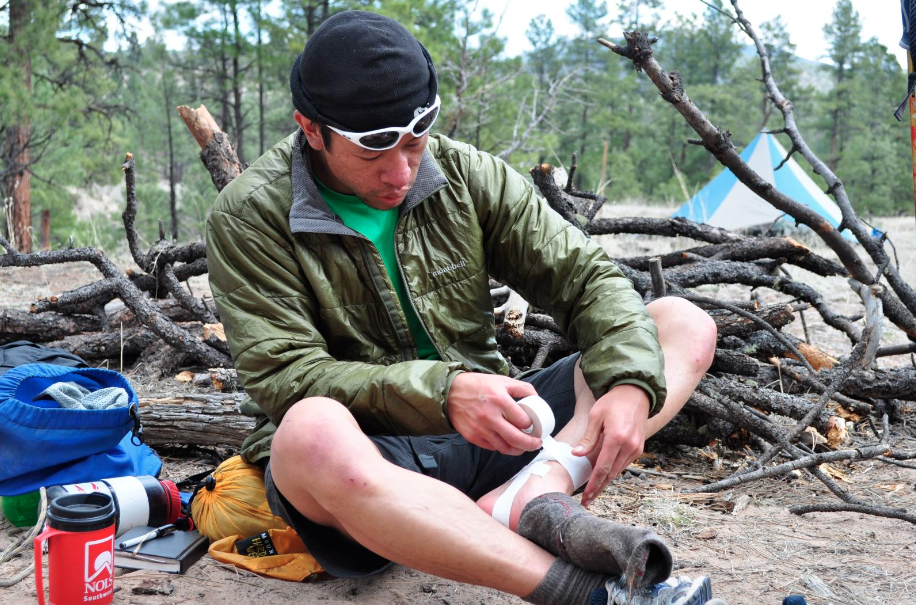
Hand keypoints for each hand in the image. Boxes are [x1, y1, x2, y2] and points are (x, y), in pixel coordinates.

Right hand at [447, 373, 542, 454]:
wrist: (450, 392)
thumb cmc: (477, 385)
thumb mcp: (501, 380)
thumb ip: (522, 388)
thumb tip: (537, 398)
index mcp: (500, 400)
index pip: (523, 421)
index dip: (532, 425)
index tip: (534, 426)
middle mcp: (490, 416)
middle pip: (516, 438)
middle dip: (530, 445)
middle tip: (536, 444)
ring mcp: (480, 429)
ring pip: (505, 448)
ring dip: (517, 450)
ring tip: (523, 447)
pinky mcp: (472, 436)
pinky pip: (492, 447)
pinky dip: (501, 447)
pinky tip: (506, 442)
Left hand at [572, 384, 649, 506]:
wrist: (636, 393)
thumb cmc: (613, 402)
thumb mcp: (595, 416)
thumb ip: (588, 438)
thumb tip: (576, 455)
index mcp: (617, 438)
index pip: (603, 468)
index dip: (593, 485)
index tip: (585, 497)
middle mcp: (629, 446)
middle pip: (611, 474)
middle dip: (598, 489)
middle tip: (586, 501)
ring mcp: (636, 448)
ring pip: (618, 471)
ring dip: (606, 482)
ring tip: (593, 492)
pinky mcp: (638, 448)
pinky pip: (623, 464)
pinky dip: (613, 471)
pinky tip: (604, 477)